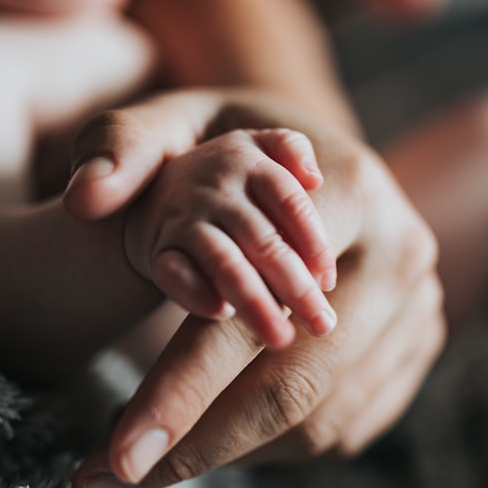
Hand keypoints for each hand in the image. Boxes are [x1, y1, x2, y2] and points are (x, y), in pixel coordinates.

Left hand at [67, 89, 444, 487]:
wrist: (321, 161)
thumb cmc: (240, 145)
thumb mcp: (180, 119)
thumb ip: (122, 143)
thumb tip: (84, 197)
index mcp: (353, 193)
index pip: (255, 314)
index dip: (180, 392)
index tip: (113, 456)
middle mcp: (402, 255)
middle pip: (297, 386)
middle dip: (201, 445)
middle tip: (114, 477)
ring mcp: (421, 306)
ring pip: (324, 421)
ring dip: (234, 454)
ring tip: (159, 455)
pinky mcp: (420, 344)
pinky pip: (349, 426)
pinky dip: (277, 450)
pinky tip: (220, 435)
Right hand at [124, 127, 336, 348]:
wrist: (157, 190)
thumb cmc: (235, 180)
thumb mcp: (261, 149)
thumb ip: (291, 149)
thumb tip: (315, 177)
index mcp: (249, 162)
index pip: (288, 201)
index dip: (312, 241)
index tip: (329, 282)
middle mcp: (216, 189)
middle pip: (263, 239)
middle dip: (295, 286)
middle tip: (322, 325)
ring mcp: (185, 219)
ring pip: (224, 262)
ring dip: (253, 302)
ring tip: (281, 339)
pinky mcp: (160, 250)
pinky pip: (175, 273)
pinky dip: (195, 294)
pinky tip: (221, 315)